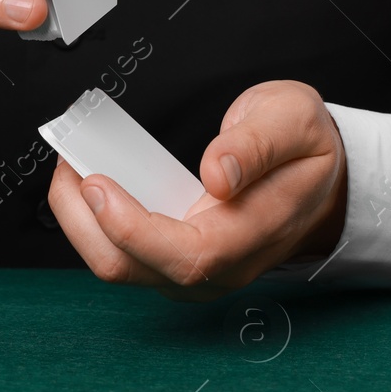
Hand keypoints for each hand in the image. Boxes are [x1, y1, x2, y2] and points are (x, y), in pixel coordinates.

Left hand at [47, 81, 347, 299]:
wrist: (321, 180)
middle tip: (69, 166)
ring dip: (83, 224)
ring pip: (122, 268)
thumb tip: (217, 173)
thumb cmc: (304, 150)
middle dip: (85, 223)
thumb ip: (257, 144)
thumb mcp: (294, 120)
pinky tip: (90, 185)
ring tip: (73, 168)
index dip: (132, 229)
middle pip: (134, 270)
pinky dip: (96, 224)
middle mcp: (221, 266)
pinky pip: (125, 256)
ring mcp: (197, 270)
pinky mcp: (177, 261)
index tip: (97, 184)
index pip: (186, 255)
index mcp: (253, 234)